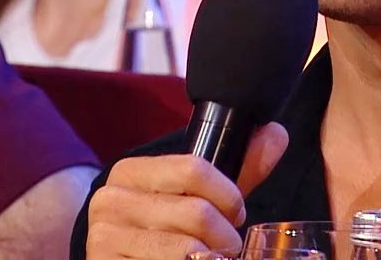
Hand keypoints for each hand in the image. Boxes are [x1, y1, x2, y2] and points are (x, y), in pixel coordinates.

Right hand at [86, 122, 288, 259]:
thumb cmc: (165, 233)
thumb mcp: (196, 199)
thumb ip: (238, 171)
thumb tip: (277, 133)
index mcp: (130, 172)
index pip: (194, 169)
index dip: (228, 195)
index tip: (236, 213)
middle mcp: (110, 201)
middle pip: (197, 212)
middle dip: (225, 236)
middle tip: (226, 247)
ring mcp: (104, 239)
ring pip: (188, 248)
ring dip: (212, 259)